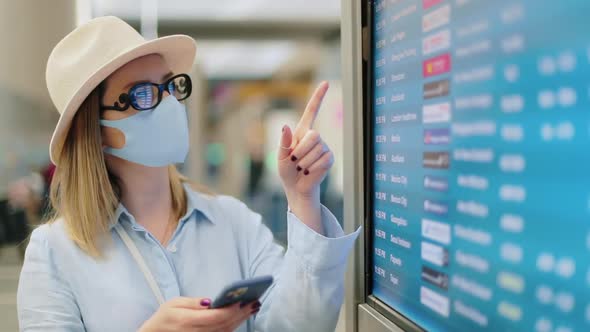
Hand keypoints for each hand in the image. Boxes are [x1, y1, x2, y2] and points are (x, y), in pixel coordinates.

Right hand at [139, 297, 259, 331]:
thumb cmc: (164, 318)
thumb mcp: (173, 303)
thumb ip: (193, 303)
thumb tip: (210, 301)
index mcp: (186, 321)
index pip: (214, 317)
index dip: (230, 310)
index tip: (242, 300)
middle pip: (223, 325)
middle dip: (241, 313)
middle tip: (255, 302)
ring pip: (225, 331)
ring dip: (241, 320)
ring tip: (253, 308)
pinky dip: (234, 326)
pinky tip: (241, 318)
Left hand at [277, 82, 333, 233]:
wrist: (296, 188)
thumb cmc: (287, 171)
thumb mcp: (280, 157)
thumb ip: (283, 142)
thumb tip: (285, 126)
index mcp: (301, 132)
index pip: (312, 110)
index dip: (319, 97)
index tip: (326, 83)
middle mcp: (315, 137)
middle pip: (313, 135)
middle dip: (300, 150)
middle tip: (294, 162)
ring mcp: (324, 147)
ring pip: (316, 149)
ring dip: (304, 162)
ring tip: (301, 168)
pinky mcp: (329, 158)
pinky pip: (322, 160)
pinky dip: (312, 168)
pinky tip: (309, 172)